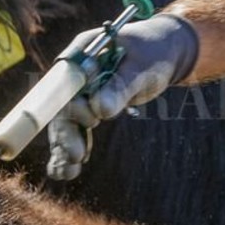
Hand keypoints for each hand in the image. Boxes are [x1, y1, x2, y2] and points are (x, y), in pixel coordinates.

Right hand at [46, 13, 198, 180]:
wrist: (163, 53)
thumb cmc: (153, 52)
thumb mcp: (142, 66)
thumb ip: (121, 85)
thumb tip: (100, 110)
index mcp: (82, 54)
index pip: (64, 81)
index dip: (69, 103)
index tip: (89, 121)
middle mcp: (75, 74)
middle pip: (62, 106)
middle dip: (66, 132)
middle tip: (77, 156)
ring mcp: (80, 93)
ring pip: (65, 123)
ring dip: (65, 147)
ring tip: (68, 172)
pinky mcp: (88, 108)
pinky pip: (75, 131)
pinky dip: (70, 150)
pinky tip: (65, 172)